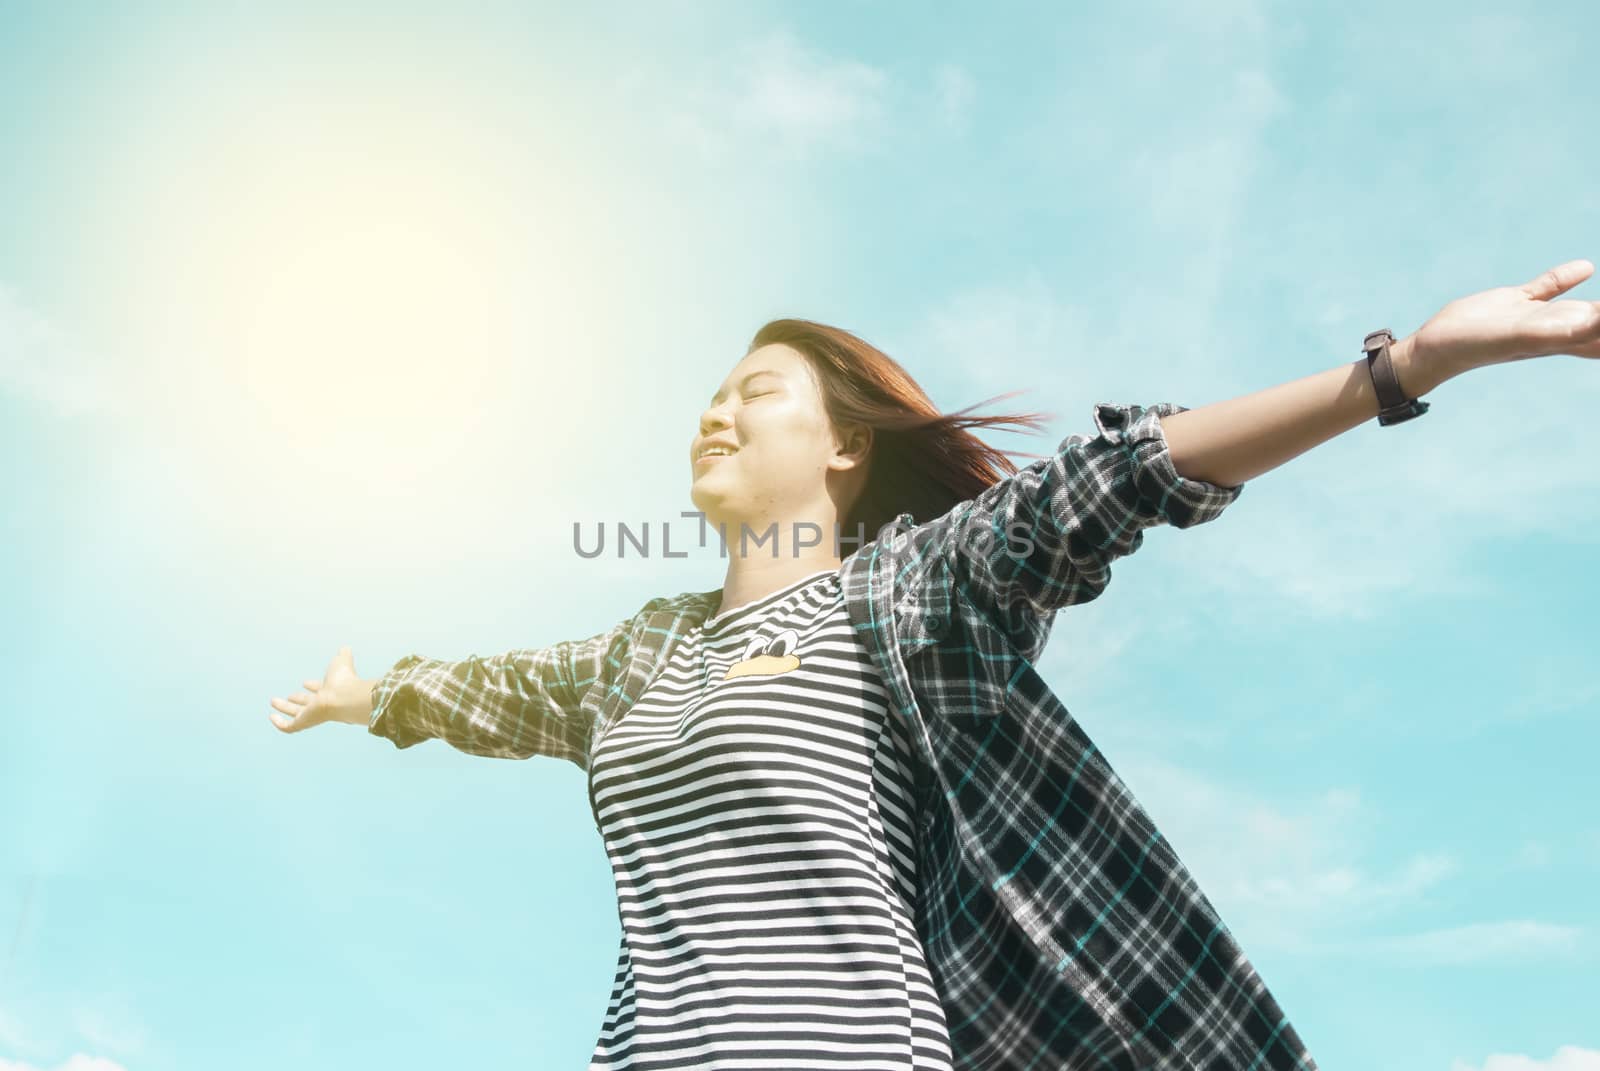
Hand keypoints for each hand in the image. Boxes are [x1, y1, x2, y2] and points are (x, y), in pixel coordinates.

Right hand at [269, 646, 373, 732]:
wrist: (345, 696)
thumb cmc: (345, 680)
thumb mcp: (341, 662)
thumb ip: (344, 655)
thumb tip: (345, 648)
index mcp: (331, 691)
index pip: (321, 690)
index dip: (314, 686)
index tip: (305, 682)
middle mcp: (322, 704)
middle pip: (308, 704)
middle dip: (298, 699)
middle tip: (289, 695)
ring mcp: (312, 715)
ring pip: (296, 714)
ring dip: (284, 708)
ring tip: (273, 701)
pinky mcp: (303, 723)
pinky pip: (289, 727)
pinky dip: (279, 723)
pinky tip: (271, 717)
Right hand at [1405, 258, 1599, 385]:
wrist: (1438, 348)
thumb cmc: (1476, 346)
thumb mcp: (1521, 336)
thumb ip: (1558, 330)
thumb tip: (1593, 321)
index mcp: (1568, 339)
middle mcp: (1560, 329)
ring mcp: (1539, 316)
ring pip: (1586, 306)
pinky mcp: (1518, 303)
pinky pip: (1550, 289)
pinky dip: (1569, 278)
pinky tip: (1585, 267)